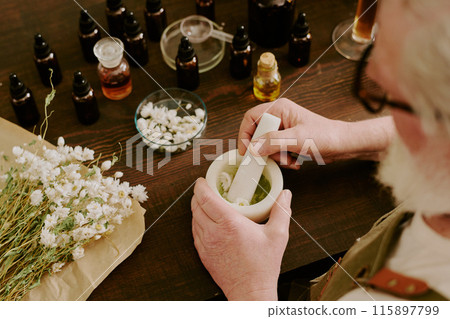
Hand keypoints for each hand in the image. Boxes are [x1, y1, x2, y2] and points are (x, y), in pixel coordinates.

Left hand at [191, 178, 291, 299]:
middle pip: (196, 206)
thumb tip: (285, 194)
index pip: (206, 198)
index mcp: (229, 223)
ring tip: (205, 203)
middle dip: (198, 195)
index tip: (203, 180)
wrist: (251, 291)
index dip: (201, 186)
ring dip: (196, 208)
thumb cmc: (263, 265)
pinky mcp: (203, 254)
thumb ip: (282, 211)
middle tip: (205, 189)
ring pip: (193, 219)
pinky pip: (195, 233)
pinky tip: (206, 221)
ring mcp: (206, 244)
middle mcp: (214, 232)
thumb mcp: (278, 235)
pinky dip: (197, 223)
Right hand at [238, 98, 394, 166]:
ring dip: (276, 157)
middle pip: (257, 134)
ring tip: (289, 159)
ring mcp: (283, 129)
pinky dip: (283, 160)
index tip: (245, 150)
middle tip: (272, 158)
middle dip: (265, 150)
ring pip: (265, 146)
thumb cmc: (325, 136)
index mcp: (279, 109)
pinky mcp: (288, 140)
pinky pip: (275, 152)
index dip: (244, 134)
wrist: (343, 145)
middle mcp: (279, 117)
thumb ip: (272, 142)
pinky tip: (295, 161)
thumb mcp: (296, 139)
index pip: (250, 118)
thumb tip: (252, 148)